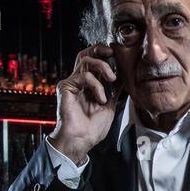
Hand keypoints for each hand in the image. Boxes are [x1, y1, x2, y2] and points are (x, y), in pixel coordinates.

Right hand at [49, 43, 119, 164]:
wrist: (81, 140)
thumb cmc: (93, 128)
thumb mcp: (110, 105)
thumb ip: (114, 90)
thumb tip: (123, 76)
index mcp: (88, 85)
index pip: (94, 61)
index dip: (104, 55)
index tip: (117, 56)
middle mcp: (78, 81)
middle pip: (85, 54)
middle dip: (99, 49)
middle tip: (112, 52)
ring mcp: (72, 83)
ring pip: (85, 60)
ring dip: (102, 67)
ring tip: (112, 79)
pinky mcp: (66, 87)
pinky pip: (83, 76)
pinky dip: (96, 85)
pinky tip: (101, 98)